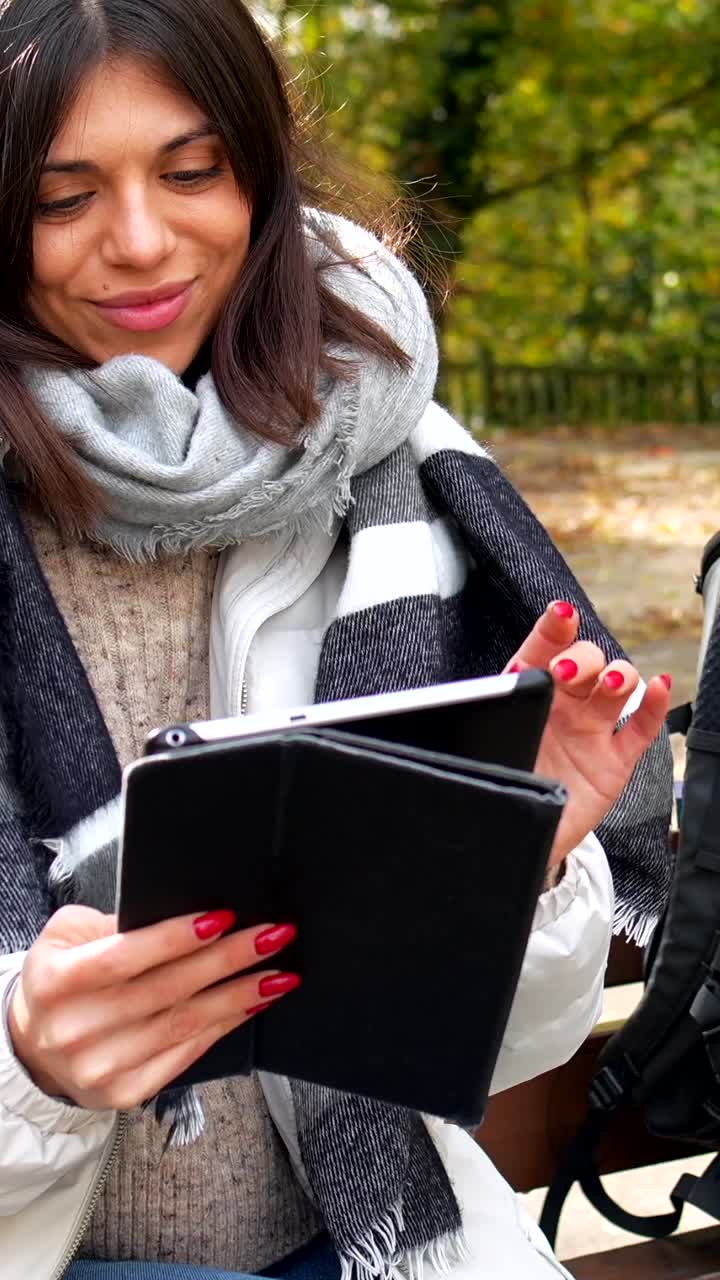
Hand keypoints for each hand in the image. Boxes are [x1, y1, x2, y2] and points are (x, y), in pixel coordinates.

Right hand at [8, 906, 298, 1109]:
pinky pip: (186, 1054)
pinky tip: (253, 1005)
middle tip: (274, 935)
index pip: (125, 956)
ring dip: (240, 996)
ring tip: (279, 973)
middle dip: (229, 959)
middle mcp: (76, 1029)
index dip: (177, 937)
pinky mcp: (125, 1091)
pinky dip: (225, 1026)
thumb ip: (116, 925)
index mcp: (58, 982)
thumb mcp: (69, 936)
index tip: (225, 918)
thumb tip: (187, 922)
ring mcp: (101, 1067)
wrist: (34, 1043)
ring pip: (185, 1024)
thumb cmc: (62, 977)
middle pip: (167, 989)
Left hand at [504, 601, 670, 866]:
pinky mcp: (613, 761)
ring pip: (616, 687)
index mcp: (529, 693)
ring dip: (619, 676)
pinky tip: (659, 687)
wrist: (509, 832)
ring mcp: (591, 730)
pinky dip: (655, 707)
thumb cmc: (499, 778)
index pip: (543, 650)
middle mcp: (563, 704)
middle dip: (582, 659)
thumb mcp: (483, 746)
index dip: (554, 630)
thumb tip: (477, 698)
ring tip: (611, 684)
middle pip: (586, 662)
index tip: (560, 615)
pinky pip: (640, 729)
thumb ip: (487, 718)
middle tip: (565, 673)